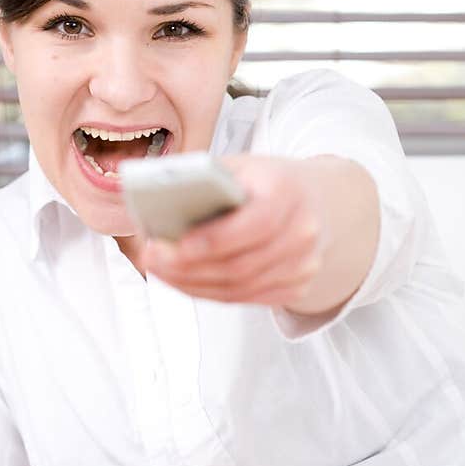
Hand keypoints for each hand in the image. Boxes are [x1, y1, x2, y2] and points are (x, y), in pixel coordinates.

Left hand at [139, 154, 327, 305]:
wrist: (312, 201)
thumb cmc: (264, 182)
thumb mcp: (238, 166)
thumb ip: (204, 180)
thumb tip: (156, 198)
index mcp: (287, 191)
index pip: (256, 223)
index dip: (215, 239)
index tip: (176, 245)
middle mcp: (302, 231)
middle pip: (241, 264)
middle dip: (190, 267)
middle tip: (153, 259)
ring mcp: (303, 264)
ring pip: (239, 288)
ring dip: (193, 283)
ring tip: (161, 270)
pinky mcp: (296, 287)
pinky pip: (245, 299)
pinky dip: (209, 292)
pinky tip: (185, 281)